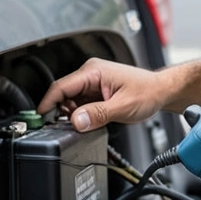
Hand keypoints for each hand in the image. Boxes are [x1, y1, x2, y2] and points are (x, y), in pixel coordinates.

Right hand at [36, 58, 167, 130]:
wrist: (161, 91)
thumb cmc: (148, 92)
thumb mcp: (122, 107)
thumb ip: (97, 114)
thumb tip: (76, 121)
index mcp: (93, 71)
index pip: (60, 87)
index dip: (47, 104)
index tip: (39, 119)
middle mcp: (90, 73)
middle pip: (63, 94)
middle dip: (60, 112)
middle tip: (63, 128)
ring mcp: (93, 81)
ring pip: (71, 100)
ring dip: (72, 114)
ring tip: (83, 124)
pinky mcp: (96, 90)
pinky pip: (80, 103)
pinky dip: (80, 114)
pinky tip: (88, 120)